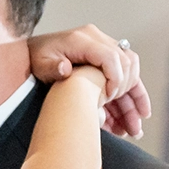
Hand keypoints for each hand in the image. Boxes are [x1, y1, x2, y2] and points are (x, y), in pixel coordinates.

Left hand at [29, 26, 151, 138]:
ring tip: (135, 128)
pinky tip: (134, 119)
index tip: (109, 98)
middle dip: (131, 94)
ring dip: (135, 101)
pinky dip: (130, 97)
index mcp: (83, 40)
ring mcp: (102, 50)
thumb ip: (52, 67)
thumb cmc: (35, 58)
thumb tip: (65, 69)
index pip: (111, 56)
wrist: (32, 53)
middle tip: (125, 117)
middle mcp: (97, 41)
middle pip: (127, 64)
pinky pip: (124, 77)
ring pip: (130, 73)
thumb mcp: (40, 63)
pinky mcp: (104, 60)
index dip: (115, 78)